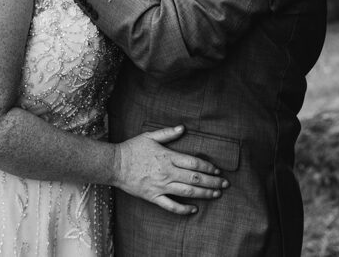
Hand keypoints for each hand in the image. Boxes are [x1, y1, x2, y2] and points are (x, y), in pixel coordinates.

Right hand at [112, 125, 227, 214]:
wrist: (114, 164)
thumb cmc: (132, 149)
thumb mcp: (149, 136)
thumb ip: (168, 133)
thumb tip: (183, 128)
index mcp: (168, 157)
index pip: (194, 163)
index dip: (208, 167)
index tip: (217, 170)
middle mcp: (167, 172)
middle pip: (195, 178)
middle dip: (212, 182)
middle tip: (225, 184)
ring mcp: (161, 186)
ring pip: (188, 192)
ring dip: (204, 193)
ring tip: (216, 194)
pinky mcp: (153, 197)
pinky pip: (171, 206)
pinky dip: (184, 209)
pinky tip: (194, 209)